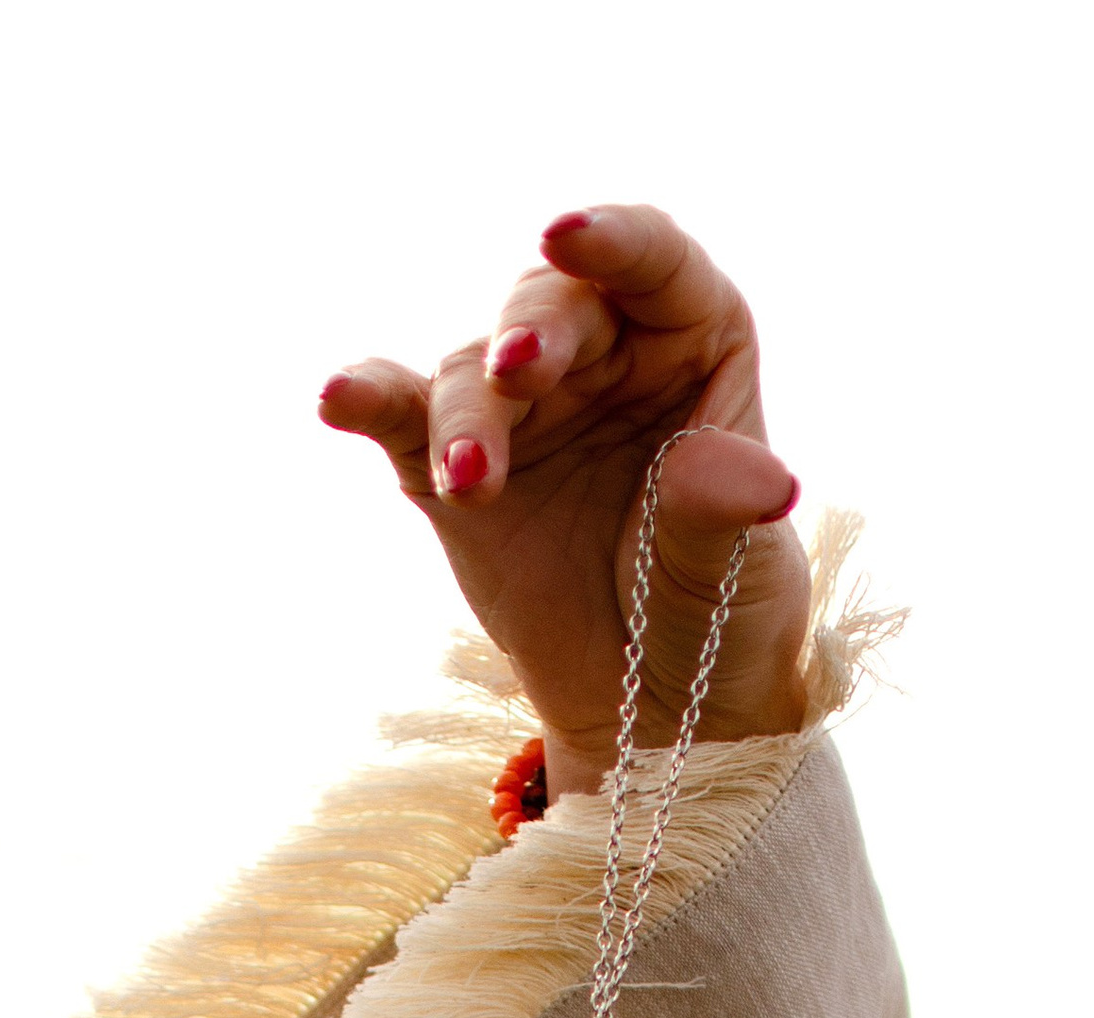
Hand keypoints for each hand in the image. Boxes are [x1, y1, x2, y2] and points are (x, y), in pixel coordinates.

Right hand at [319, 205, 812, 795]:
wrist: (654, 705)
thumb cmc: (719, 613)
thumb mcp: (738, 570)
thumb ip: (725, 510)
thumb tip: (755, 476)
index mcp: (690, 342)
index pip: (655, 264)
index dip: (614, 240)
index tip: (569, 237)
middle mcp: (600, 353)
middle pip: (552, 306)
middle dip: (529, 335)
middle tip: (515, 377)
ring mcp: (521, 409)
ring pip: (474, 372)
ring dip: (465, 417)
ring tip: (473, 481)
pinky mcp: (451, 467)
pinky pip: (403, 417)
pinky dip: (368, 400)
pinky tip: (338, 398)